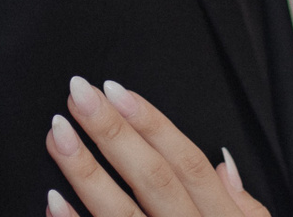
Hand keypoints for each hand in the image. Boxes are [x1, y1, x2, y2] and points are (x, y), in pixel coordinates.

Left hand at [43, 75, 269, 216]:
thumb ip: (241, 206)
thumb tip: (222, 160)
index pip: (186, 164)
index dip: (151, 124)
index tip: (114, 88)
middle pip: (153, 181)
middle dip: (114, 135)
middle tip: (77, 94)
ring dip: (85, 173)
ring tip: (56, 132)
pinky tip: (50, 200)